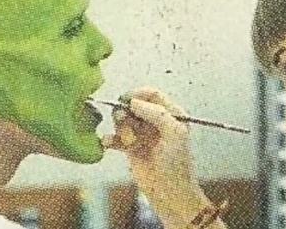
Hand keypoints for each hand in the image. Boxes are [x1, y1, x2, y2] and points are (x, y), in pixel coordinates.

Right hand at [102, 87, 213, 226]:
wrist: (170, 192)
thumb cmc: (177, 164)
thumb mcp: (174, 133)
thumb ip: (156, 113)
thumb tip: (134, 102)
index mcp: (171, 114)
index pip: (152, 94)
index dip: (138, 94)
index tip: (126, 100)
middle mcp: (156, 122)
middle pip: (134, 105)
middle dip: (126, 111)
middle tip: (122, 119)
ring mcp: (143, 134)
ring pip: (124, 120)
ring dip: (119, 126)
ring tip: (123, 137)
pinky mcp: (131, 147)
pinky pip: (117, 137)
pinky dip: (110, 138)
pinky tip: (108, 142)